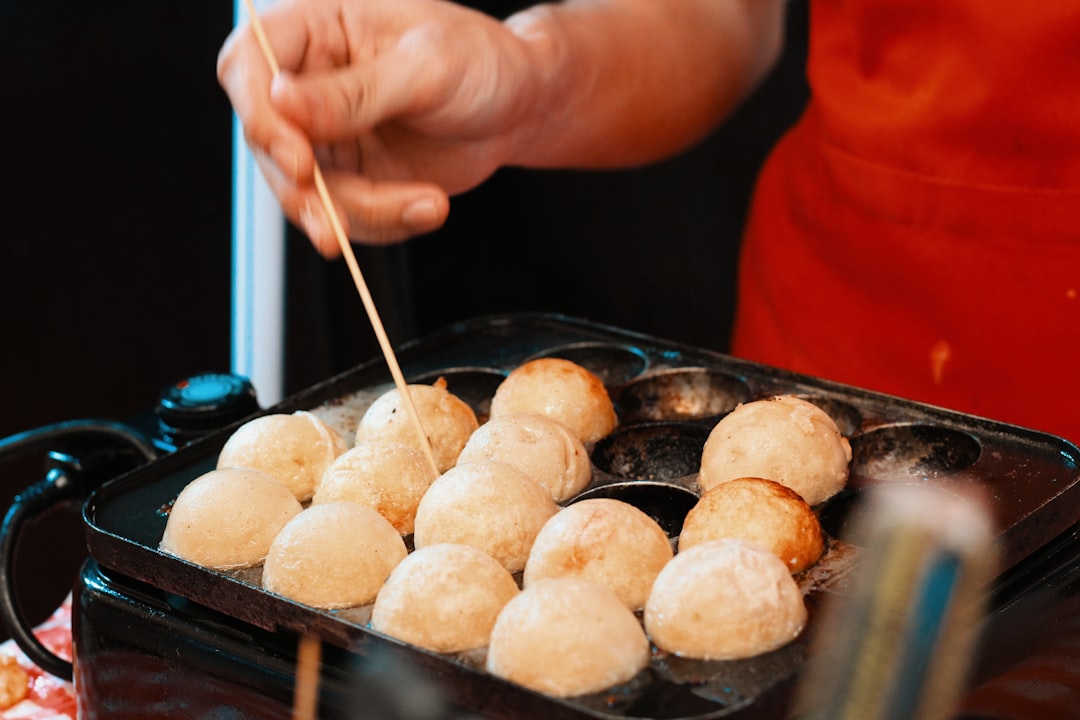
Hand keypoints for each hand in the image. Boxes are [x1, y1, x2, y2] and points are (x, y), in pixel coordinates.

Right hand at [218, 0, 538, 255]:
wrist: (519, 106)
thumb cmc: (480, 62)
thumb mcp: (426, 66)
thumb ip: (356, 90)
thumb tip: (281, 101)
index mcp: (315, 27)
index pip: (247, 64)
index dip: (260, 117)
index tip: (299, 161)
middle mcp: (308, 82)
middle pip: (267, 142)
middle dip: (311, 189)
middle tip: (353, 214)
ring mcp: (326, 134)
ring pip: (304, 192)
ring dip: (358, 214)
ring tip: (426, 206)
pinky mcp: (350, 175)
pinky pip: (343, 215)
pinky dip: (382, 224)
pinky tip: (426, 208)